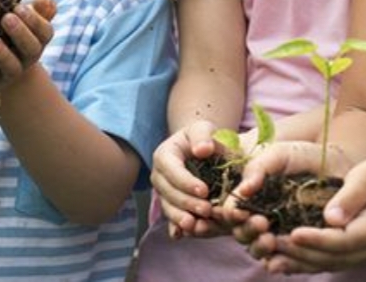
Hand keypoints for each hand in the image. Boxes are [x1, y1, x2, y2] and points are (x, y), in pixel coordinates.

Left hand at [0, 0, 55, 91]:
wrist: (2, 68)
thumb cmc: (14, 35)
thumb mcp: (27, 22)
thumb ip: (39, 9)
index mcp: (38, 41)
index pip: (44, 31)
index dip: (34, 20)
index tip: (19, 7)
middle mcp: (28, 58)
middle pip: (31, 48)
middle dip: (20, 33)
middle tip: (6, 18)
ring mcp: (11, 72)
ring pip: (11, 66)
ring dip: (2, 54)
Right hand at [151, 120, 228, 238]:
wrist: (200, 150)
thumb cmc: (202, 138)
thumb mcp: (203, 128)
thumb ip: (203, 135)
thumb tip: (203, 150)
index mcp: (164, 155)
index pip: (171, 169)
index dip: (186, 181)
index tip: (205, 190)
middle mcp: (159, 175)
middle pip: (168, 191)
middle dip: (187, 202)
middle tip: (207, 210)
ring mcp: (163, 192)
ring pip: (168, 207)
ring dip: (180, 217)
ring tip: (196, 226)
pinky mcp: (170, 205)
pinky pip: (170, 218)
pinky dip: (175, 228)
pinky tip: (181, 236)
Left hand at [227, 147, 365, 274]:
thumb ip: (351, 196)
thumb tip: (330, 218)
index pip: (346, 239)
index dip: (318, 239)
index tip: (293, 233)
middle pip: (335, 257)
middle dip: (302, 252)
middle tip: (273, 242)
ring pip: (330, 265)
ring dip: (299, 262)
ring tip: (271, 255)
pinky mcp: (354, 256)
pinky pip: (328, 264)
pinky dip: (305, 264)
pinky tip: (281, 261)